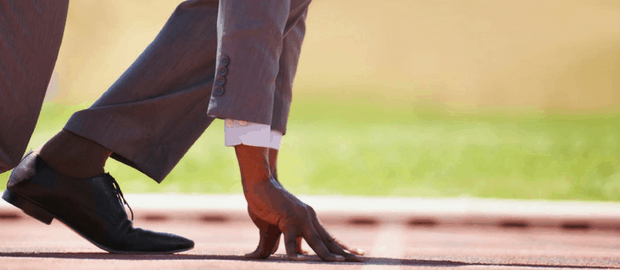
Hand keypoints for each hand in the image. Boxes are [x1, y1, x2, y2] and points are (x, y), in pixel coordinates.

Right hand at [243, 177, 362, 261]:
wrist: (259, 185)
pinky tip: (298, 261)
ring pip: (315, 241)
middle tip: (360, 258)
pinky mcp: (287, 218)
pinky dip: (294, 251)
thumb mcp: (275, 230)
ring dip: (327, 253)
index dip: (342, 246)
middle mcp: (309, 219)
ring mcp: (300, 218)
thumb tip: (289, 256)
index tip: (357, 253)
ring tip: (338, 262)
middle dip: (344, 251)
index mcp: (309, 221)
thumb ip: (283, 243)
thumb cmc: (266, 206)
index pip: (329, 237)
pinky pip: (290, 239)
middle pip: (329, 240)